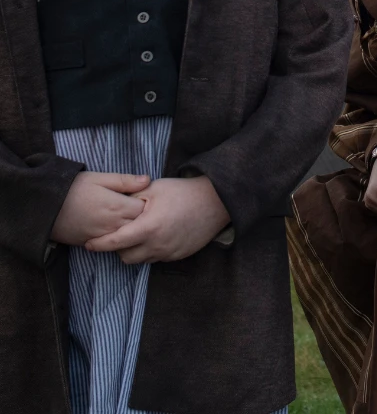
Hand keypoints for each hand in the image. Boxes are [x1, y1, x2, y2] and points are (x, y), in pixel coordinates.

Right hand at [50, 171, 149, 244]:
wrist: (46, 207)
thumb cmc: (75, 188)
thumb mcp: (101, 178)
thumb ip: (126, 181)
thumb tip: (148, 180)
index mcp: (117, 206)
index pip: (145, 210)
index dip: (148, 203)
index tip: (146, 197)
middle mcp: (112, 224)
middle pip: (138, 225)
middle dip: (143, 218)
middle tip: (141, 208)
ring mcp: (102, 236)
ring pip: (126, 237)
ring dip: (131, 229)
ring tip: (129, 218)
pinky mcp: (92, 243)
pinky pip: (111, 244)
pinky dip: (118, 238)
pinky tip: (116, 228)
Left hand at [83, 177, 230, 263]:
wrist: (216, 200)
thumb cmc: (184, 191)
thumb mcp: (155, 188)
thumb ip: (132, 199)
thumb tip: (114, 207)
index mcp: (148, 227)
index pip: (115, 242)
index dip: (98, 244)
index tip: (88, 244)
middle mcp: (156, 244)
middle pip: (125, 256)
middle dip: (119, 247)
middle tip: (123, 233)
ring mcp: (168, 252)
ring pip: (141, 259)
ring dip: (136, 250)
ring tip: (142, 234)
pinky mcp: (178, 256)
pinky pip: (157, 258)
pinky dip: (152, 250)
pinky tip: (159, 235)